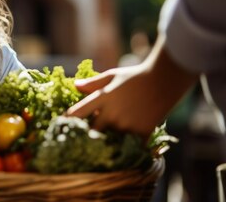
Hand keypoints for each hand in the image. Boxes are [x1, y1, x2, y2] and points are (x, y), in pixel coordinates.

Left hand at [67, 36, 196, 136]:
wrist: (164, 80)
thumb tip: (74, 86)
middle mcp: (111, 114)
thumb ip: (92, 84)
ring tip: (99, 148)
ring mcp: (126, 125)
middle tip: (79, 141)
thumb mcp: (111, 76)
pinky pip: (129, 146)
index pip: (77, 113)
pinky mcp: (141, 133)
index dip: (67, 121)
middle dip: (85, 136)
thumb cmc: (135, 76)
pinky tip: (121, 150)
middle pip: (90, 132)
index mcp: (101, 98)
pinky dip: (125, 147)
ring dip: (105, 143)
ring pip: (109, 141)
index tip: (61, 126)